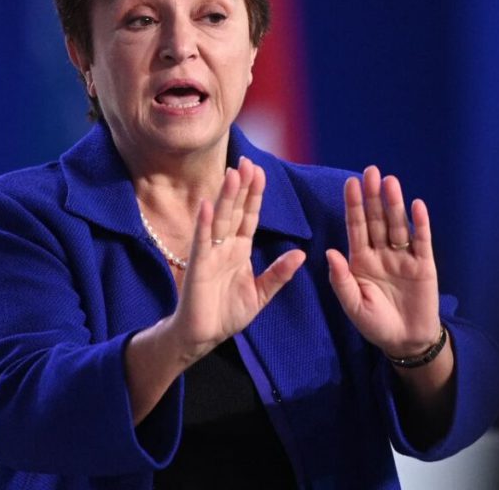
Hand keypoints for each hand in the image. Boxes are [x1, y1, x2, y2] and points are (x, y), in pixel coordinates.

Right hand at [169, 157, 305, 364]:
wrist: (203, 337)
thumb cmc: (228, 314)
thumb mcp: (261, 294)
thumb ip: (279, 274)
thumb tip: (301, 254)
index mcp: (239, 249)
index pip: (249, 215)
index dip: (254, 194)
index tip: (259, 171)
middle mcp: (224, 246)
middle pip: (235, 210)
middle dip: (241, 186)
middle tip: (247, 161)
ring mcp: (210, 254)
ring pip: (220, 219)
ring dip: (225, 197)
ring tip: (232, 173)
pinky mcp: (197, 267)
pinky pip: (201, 242)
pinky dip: (203, 224)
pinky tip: (207, 205)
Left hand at [326, 166, 441, 358]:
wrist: (405, 341)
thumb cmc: (375, 324)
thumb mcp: (353, 305)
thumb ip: (342, 280)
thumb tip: (330, 252)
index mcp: (361, 260)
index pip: (356, 227)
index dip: (353, 205)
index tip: (350, 183)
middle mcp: (381, 252)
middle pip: (376, 219)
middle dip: (373, 196)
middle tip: (371, 171)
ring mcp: (403, 256)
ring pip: (398, 225)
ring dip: (394, 204)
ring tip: (391, 182)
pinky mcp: (423, 264)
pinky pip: (422, 240)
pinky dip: (420, 223)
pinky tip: (417, 205)